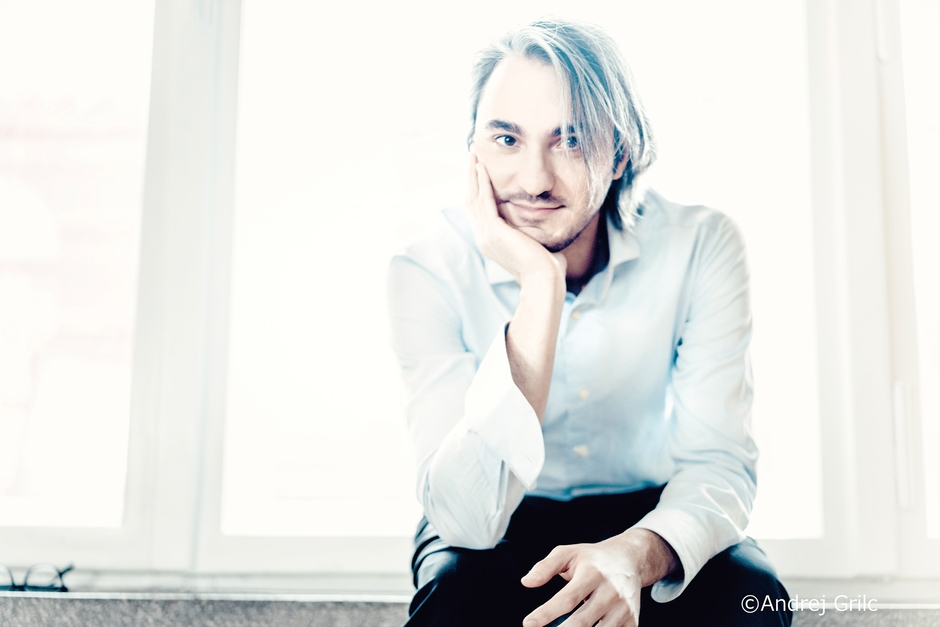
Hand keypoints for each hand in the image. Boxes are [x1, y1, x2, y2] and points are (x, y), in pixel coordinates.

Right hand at [466, 150, 565, 286]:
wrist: (545, 280)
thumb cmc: (546, 266)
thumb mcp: (534, 243)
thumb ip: (531, 231)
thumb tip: (543, 222)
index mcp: (491, 241)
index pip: (478, 210)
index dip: (477, 189)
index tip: (479, 171)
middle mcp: (484, 238)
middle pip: (471, 201)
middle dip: (471, 178)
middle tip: (472, 157)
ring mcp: (486, 235)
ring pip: (474, 198)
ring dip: (473, 175)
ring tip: (474, 156)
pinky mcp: (494, 231)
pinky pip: (484, 201)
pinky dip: (481, 183)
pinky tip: (481, 169)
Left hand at [520, 530, 678, 626]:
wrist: (630, 559)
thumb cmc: (592, 559)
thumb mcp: (568, 553)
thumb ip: (545, 566)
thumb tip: (526, 582)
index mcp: (592, 573)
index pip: (567, 598)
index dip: (546, 613)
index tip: (528, 624)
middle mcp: (611, 591)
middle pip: (582, 622)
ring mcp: (623, 608)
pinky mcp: (632, 620)